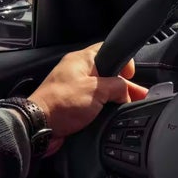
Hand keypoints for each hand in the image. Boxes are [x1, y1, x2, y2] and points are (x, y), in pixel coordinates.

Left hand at [29, 43, 148, 155]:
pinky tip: (112, 116)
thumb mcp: (97, 91)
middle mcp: (77, 72)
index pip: (107, 50)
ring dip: (114, 98)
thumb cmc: (60, 104)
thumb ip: (116, 87)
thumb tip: (126, 91)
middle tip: (138, 95)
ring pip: (101, 90)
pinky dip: (103, 108)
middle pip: (107, 73)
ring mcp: (74, 89)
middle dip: (123, 85)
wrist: (38, 127)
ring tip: (129, 107)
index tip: (131, 76)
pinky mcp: (72, 105)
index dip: (123, 61)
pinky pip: (93, 103)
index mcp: (81, 60)